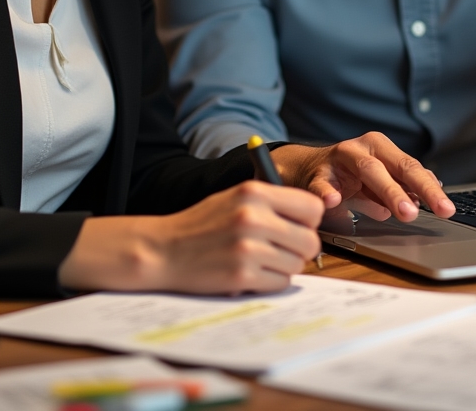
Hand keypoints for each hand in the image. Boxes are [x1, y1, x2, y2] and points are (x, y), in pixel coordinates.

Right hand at [58, 180, 323, 294]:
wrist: (163, 250)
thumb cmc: (202, 224)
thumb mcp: (235, 197)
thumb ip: (271, 203)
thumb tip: (312, 218)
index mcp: (254, 192)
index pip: (312, 207)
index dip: (309, 220)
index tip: (297, 226)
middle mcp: (253, 217)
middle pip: (309, 240)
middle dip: (300, 248)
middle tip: (281, 249)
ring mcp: (248, 248)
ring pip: (296, 264)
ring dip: (283, 266)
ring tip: (260, 260)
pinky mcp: (242, 276)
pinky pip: (279, 283)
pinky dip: (270, 282)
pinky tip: (252, 273)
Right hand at [271, 131, 455, 223]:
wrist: (306, 170)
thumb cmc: (349, 177)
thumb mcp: (376, 183)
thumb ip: (399, 188)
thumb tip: (426, 198)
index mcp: (381, 148)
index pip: (411, 168)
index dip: (430, 189)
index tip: (446, 209)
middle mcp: (363, 148)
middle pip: (394, 166)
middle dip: (412, 190)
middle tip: (427, 210)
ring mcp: (339, 158)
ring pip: (367, 169)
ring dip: (387, 191)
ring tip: (402, 210)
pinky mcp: (317, 173)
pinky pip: (323, 183)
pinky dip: (328, 192)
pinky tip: (333, 200)